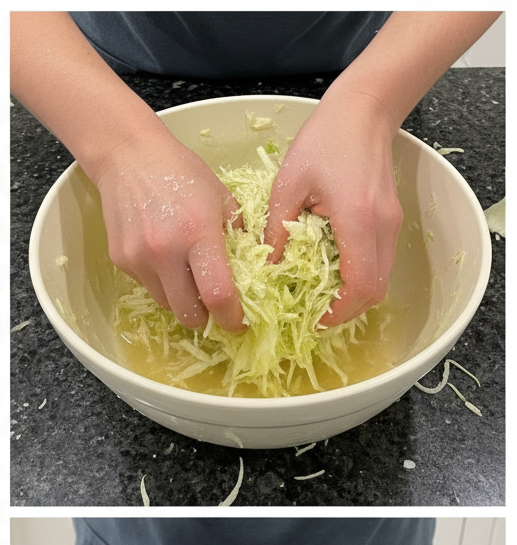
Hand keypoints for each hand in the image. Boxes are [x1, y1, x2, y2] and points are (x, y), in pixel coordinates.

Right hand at [94, 125, 245, 331]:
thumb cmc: (182, 172)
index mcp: (198, 233)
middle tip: (212, 306)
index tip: (238, 322)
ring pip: (166, 303)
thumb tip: (250, 273)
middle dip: (204, 317)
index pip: (217, 294)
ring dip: (181, 299)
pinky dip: (160, 281)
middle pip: (188, 314)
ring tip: (185, 273)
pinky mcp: (120, 261)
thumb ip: (237, 237)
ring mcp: (138, 259)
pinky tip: (162, 255)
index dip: (231, 317)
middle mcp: (165, 251)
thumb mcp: (221, 198)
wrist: (129, 158)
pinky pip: (147, 286)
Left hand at [265, 90, 402, 326]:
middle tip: (315, 316)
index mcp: (356, 219)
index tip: (314, 322)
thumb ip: (276, 232)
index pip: (358, 285)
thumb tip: (266, 270)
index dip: (338, 312)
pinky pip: (380, 262)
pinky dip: (360, 277)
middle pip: (375, 290)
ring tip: (320, 298)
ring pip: (381, 278)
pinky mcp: (390, 219)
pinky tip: (331, 273)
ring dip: (354, 296)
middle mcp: (381, 226)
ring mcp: (391, 223)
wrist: (364, 109)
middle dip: (346, 312)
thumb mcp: (287, 187)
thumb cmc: (323, 140)